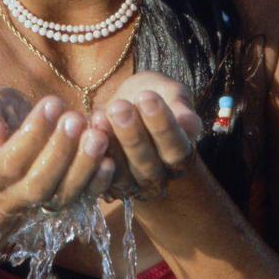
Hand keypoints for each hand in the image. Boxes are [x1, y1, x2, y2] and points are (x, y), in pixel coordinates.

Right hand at [0, 86, 115, 219]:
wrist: (14, 131)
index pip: (8, 163)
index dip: (32, 135)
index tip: (52, 103)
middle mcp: (7, 199)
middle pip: (36, 186)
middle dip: (60, 152)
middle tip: (76, 119)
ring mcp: (37, 206)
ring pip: (61, 197)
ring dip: (83, 166)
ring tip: (97, 134)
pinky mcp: (63, 201)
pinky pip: (83, 200)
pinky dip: (98, 182)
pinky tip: (109, 159)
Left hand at [88, 72, 203, 201]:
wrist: (118, 104)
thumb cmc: (149, 96)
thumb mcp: (168, 92)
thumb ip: (180, 107)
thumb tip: (190, 124)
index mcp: (180, 157)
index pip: (176, 149)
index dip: (163, 126)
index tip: (148, 97)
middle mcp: (158, 177)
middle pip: (147, 164)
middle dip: (132, 135)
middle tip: (120, 107)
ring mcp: (130, 185)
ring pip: (122, 174)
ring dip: (110, 145)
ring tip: (102, 115)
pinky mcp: (104, 185)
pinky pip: (97, 177)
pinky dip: (91, 155)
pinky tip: (88, 130)